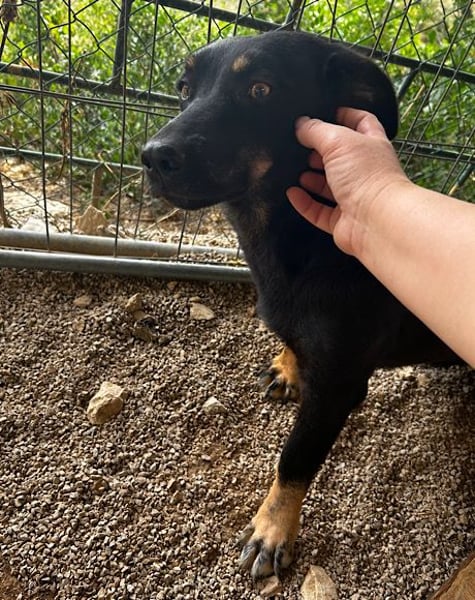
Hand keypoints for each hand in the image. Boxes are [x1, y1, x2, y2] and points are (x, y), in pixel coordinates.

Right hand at [287, 108, 409, 256]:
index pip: (362, 123)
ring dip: (312, 179)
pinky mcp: (342, 221)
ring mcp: (354, 197)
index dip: (346, 115)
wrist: (378, 220)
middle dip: (321, 151)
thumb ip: (316, 130)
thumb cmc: (369, 178)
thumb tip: (302, 125)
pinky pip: (319, 211)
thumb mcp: (338, 141)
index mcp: (371, 146)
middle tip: (303, 146)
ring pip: (329, 186)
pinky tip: (292, 193)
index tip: (327, 113)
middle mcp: (365, 172)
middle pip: (341, 157)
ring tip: (296, 170)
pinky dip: (304, 203)